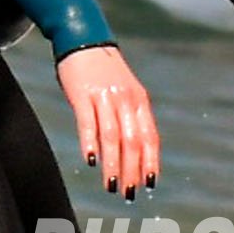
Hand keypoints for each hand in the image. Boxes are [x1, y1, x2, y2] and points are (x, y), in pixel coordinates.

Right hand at [57, 44, 161, 196]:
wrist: (83, 40)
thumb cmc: (104, 71)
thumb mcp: (125, 91)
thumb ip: (130, 117)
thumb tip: (134, 152)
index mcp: (139, 101)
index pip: (150, 136)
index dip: (150, 161)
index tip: (150, 183)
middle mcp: (125, 100)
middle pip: (133, 141)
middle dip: (131, 170)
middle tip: (128, 192)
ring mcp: (104, 96)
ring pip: (112, 137)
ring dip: (112, 164)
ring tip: (111, 185)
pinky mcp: (83, 94)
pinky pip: (88, 122)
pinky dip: (91, 143)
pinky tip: (91, 161)